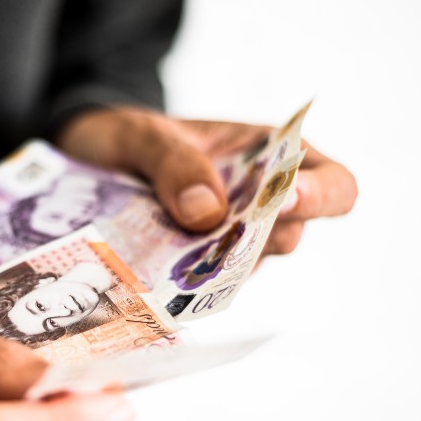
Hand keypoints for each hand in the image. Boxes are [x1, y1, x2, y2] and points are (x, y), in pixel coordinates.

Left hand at [56, 106, 356, 254]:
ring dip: (214, 264)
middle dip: (255, 239)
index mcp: (268, 153)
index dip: (322, 196)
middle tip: (206, 236)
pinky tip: (150, 273)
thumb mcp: (143, 137)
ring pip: (246, 267)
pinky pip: (204, 285)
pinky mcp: (196, 266)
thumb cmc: (127, 135)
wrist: (87, 158)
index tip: (284, 200)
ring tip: (166, 254)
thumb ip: (175, 164)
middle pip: (290, 235)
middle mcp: (259, 201)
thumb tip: (209, 214)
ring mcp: (228, 238)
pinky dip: (184, 282)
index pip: (333, 182)